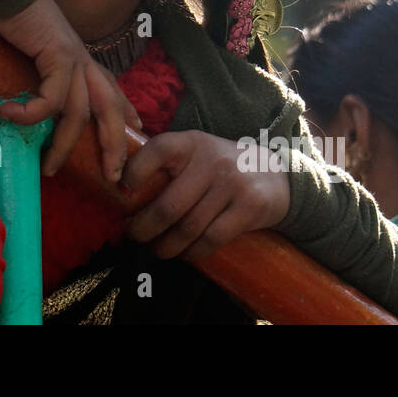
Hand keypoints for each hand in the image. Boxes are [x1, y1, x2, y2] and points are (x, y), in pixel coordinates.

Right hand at [0, 0, 141, 181]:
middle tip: (112, 176)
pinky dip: (31, 113)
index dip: (126, 115)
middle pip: (110, 109)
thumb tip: (24, 102)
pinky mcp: (56, 56)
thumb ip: (38, 75)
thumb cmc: (13, 19)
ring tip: (49, 167)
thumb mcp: (32, 53)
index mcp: (82, 59)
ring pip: (80, 114)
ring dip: (64, 145)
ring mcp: (73, 58)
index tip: (136, 135)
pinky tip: (10, 114)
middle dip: (114, 145)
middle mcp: (84, 61)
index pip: (112, 92)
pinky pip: (51, 98)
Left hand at [122, 131, 289, 261]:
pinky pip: (211, 239)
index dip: (134, 172)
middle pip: (169, 205)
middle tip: (134, 236)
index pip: (157, 150)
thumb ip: (168, 164)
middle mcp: (211, 160)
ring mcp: (232, 184)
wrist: (275, 174)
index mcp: (192, 142)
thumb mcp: (197, 153)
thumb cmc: (221, 166)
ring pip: (188, 227)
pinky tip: (184, 253)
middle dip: (144, 227)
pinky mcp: (249, 207)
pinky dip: (193, 252)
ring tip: (156, 250)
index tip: (122, 192)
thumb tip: (124, 192)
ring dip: (166, 246)